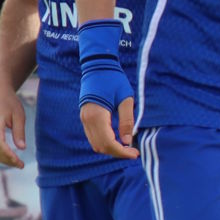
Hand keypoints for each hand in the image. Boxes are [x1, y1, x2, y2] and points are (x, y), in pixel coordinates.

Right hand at [0, 81, 26, 168]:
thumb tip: (22, 148)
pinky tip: (8, 157)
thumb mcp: (19, 115)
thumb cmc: (10, 102)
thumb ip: (19, 132)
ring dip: (2, 160)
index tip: (20, 163)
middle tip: (21, 165)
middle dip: (7, 161)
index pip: (0, 146)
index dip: (10, 156)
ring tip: (16, 163)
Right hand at [78, 19, 137, 159]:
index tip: (135, 154)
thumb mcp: (125, 100)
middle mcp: (87, 119)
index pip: (108, 143)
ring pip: (95, 143)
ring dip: (110, 148)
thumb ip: (127, 121)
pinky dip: (105, 141)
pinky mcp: (84, 117)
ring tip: (126, 147)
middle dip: (117, 153)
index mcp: (97, 115)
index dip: (121, 152)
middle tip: (132, 152)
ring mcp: (84, 119)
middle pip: (100, 146)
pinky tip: (117, 138)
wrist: (98, 66)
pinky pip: (93, 136)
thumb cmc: (114, 80)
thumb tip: (127, 141)